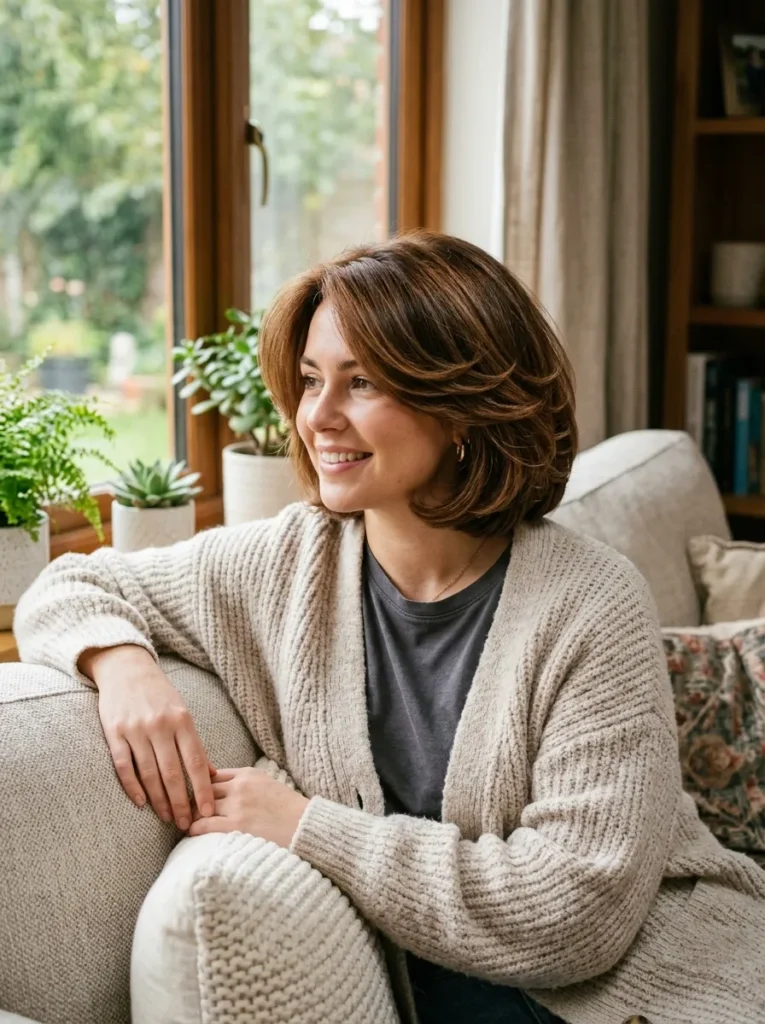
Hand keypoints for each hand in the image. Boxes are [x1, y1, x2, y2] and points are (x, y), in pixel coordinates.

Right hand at [83, 644, 216, 830]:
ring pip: (149, 774)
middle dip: (181, 803)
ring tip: (167, 818)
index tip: (208, 812)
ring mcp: (136, 729)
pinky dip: (133, 787)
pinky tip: (141, 803)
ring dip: (159, 800)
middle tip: (186, 825)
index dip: (202, 790)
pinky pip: (124, 766)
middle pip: (173, 773)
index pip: (196, 762)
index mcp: (182, 720)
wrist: (127, 669)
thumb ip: (194, 743)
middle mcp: (160, 725)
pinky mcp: (114, 732)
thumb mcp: (182, 713)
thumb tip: (211, 774)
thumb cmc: (160, 695)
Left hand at [188, 767, 309, 848]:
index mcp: (247, 773)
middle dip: (193, 799)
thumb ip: (246, 782)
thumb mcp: (267, 784)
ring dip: (192, 814)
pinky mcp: (236, 825)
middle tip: (184, 809)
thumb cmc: (288, 808)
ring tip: (186, 821)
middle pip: (204, 789)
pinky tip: (191, 832)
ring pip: (201, 806)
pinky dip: (194, 828)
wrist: (304, 826)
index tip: (193, 793)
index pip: (213, 774)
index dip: (200, 784)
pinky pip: (204, 824)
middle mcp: (239, 786)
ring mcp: (237, 806)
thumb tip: (224, 787)